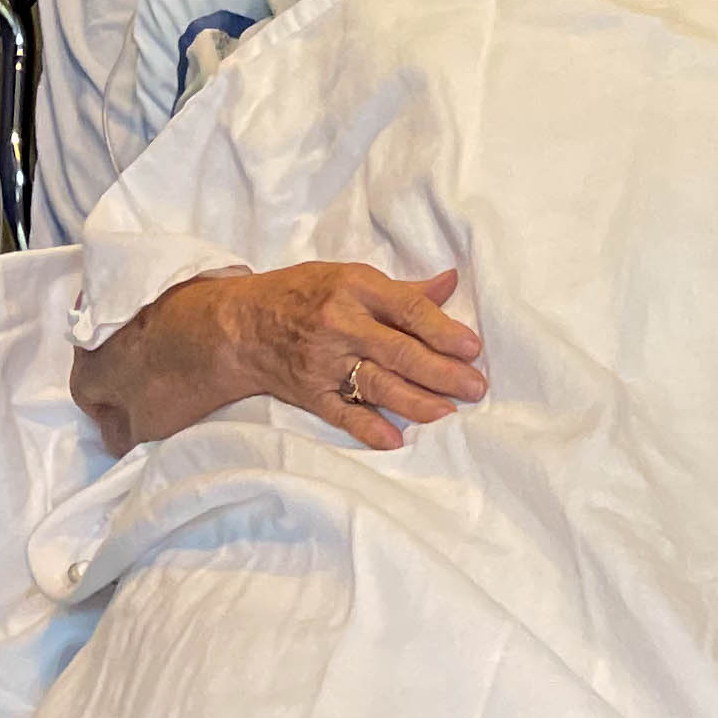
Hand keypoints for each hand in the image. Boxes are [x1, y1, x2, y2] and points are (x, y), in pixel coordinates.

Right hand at [83, 262, 487, 457]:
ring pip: (377, 384)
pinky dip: (368, 428)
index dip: (443, 330)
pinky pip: (343, 413)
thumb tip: (452, 282)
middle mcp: (340, 325)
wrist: (241, 325)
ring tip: (449, 414)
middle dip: (441, 372)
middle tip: (476, 387)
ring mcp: (323, 362)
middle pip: (398, 351)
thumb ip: (403, 290)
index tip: (473, 347)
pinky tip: (395, 440)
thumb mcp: (350, 277)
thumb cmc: (303, 293)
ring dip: (416, 402)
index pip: (407, 310)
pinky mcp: (310, 393)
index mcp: (354, 288)